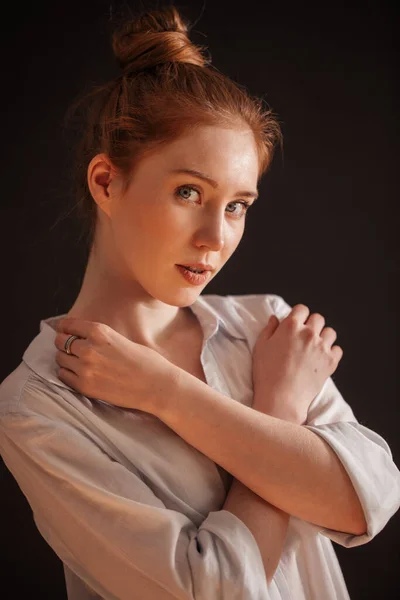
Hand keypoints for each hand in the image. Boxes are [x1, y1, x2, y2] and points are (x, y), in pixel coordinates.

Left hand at [54, 317, 178, 411]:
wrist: (156, 386)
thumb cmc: (146, 362)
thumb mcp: (122, 339)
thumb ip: (100, 338)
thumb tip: (83, 338)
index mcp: (100, 332)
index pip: (69, 325)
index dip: (64, 327)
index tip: (63, 330)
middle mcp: (89, 348)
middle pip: (60, 341)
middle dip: (63, 343)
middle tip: (69, 348)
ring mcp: (85, 368)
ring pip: (60, 359)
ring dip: (65, 359)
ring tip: (75, 362)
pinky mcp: (85, 386)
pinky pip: (63, 376)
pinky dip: (67, 373)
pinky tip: (77, 374)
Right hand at [251, 304, 342, 423]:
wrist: (281, 398)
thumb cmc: (266, 373)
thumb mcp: (260, 347)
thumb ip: (269, 329)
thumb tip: (275, 318)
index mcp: (290, 326)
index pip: (301, 309)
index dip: (298, 315)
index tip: (296, 322)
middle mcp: (309, 333)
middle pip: (318, 318)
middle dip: (311, 324)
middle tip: (304, 335)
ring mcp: (322, 347)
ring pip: (330, 332)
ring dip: (323, 336)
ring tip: (314, 346)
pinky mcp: (331, 362)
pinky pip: (338, 349)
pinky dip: (331, 351)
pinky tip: (321, 358)